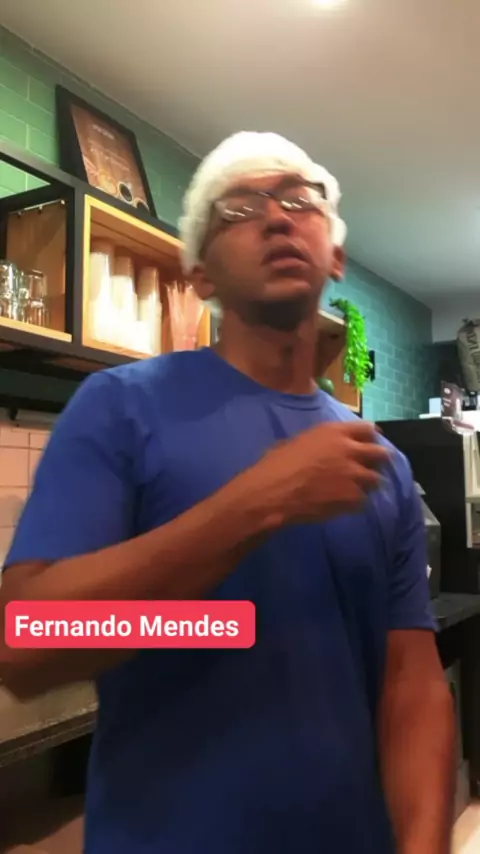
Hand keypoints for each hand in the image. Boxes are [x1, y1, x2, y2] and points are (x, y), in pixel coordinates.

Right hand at [251, 421, 390, 525]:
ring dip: (368, 484)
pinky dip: (356, 503)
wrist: (272, 493)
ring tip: (355, 489)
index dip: (370, 438)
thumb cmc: (276, 465)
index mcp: (334, 432)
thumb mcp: (299, 441)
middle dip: (378, 460)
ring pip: (376, 480)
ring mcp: (354, 475)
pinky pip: (364, 501)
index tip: (370, 444)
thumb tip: (327, 449)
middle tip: (370, 467)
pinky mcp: (353, 498)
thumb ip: (322, 443)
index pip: (368, 429)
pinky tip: (343, 504)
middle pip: (381, 453)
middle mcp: (350, 450)